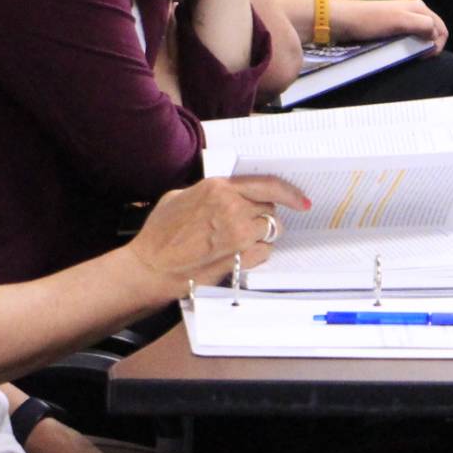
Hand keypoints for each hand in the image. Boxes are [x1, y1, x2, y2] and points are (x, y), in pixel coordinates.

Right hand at [122, 175, 309, 296]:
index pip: (268, 184)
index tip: (302, 200)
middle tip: (245, 223)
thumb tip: (230, 192)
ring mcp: (240, 236)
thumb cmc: (159, 233)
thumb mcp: (180, 196)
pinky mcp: (241, 259)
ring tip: (237, 240)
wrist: (149, 267)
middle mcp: (234, 209)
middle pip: (270, 208)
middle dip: (262, 215)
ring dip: (260, 235)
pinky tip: (236, 255)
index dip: (290, 192)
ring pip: (270, 231)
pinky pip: (264, 252)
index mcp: (219, 189)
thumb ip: (211, 192)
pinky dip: (255, 254)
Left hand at [329, 0, 447, 53]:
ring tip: (409, 54)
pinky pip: (407, 38)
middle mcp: (413, 12)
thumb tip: (435, 35)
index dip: (438, 43)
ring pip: (420, 36)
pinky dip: (408, 46)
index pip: (441, 28)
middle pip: (432, 32)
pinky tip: (400, 50)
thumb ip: (422, 25)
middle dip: (429, 45)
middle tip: (418, 56)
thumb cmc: (370, 20)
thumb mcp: (400, 21)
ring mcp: (402, 19)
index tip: (426, 55)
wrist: (343, 21)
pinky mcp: (392, 28)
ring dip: (418, 46)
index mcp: (418, 8)